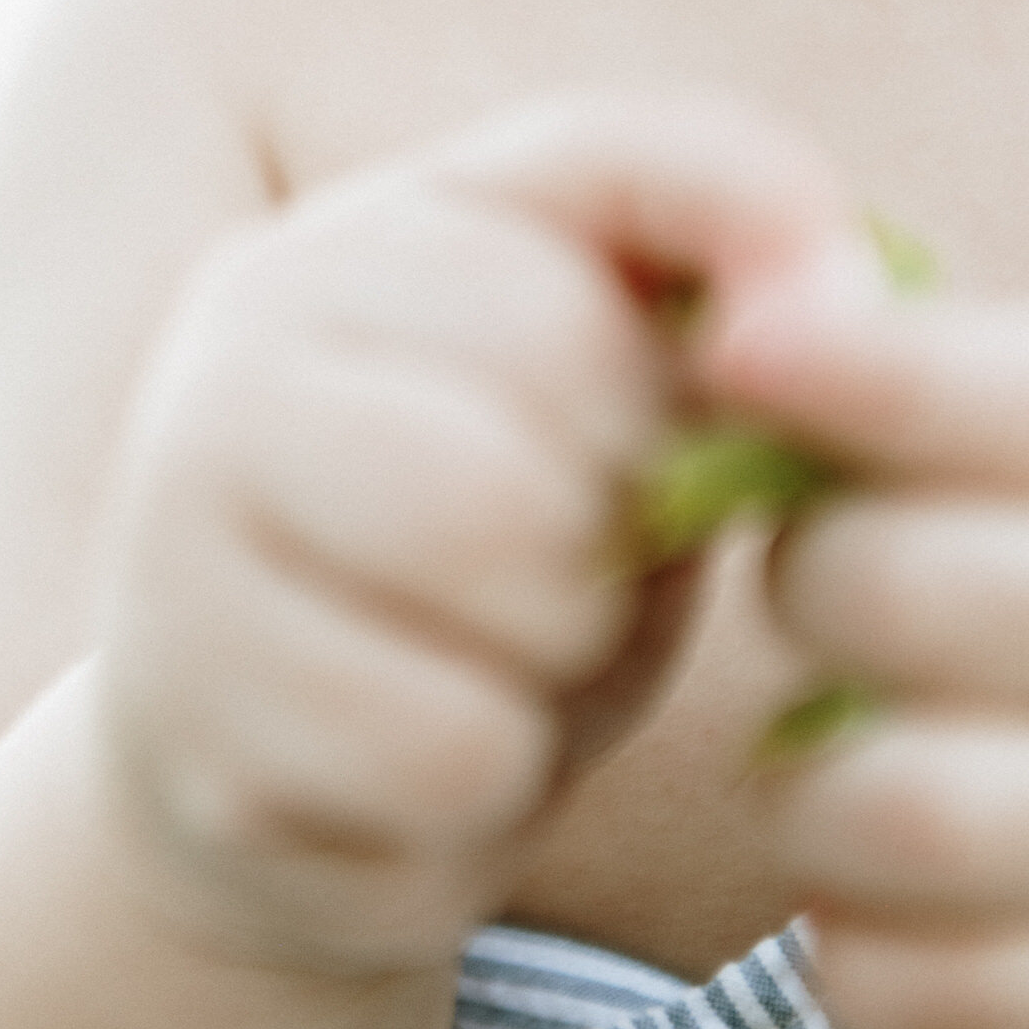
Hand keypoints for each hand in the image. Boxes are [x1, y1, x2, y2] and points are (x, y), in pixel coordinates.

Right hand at [94, 92, 862, 974]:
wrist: (275, 742)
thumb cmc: (487, 519)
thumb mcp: (609, 353)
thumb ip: (720, 235)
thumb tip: (849, 285)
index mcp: (337, 250)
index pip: (567, 312)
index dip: (653, 408)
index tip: (631, 439)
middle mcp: (221, 378)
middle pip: (524, 480)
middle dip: (601, 554)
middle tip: (554, 570)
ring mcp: (178, 561)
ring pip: (498, 629)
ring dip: (549, 676)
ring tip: (491, 662)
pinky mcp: (191, 744)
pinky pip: (446, 768)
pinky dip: (482, 792)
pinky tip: (421, 763)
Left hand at [705, 279, 1028, 1028]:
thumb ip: (948, 377)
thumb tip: (750, 325)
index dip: (896, 381)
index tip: (738, 348)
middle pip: (914, 592)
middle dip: (819, 575)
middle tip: (831, 578)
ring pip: (896, 805)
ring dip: (812, 778)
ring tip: (841, 747)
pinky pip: (918, 995)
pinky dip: (863, 950)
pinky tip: (878, 897)